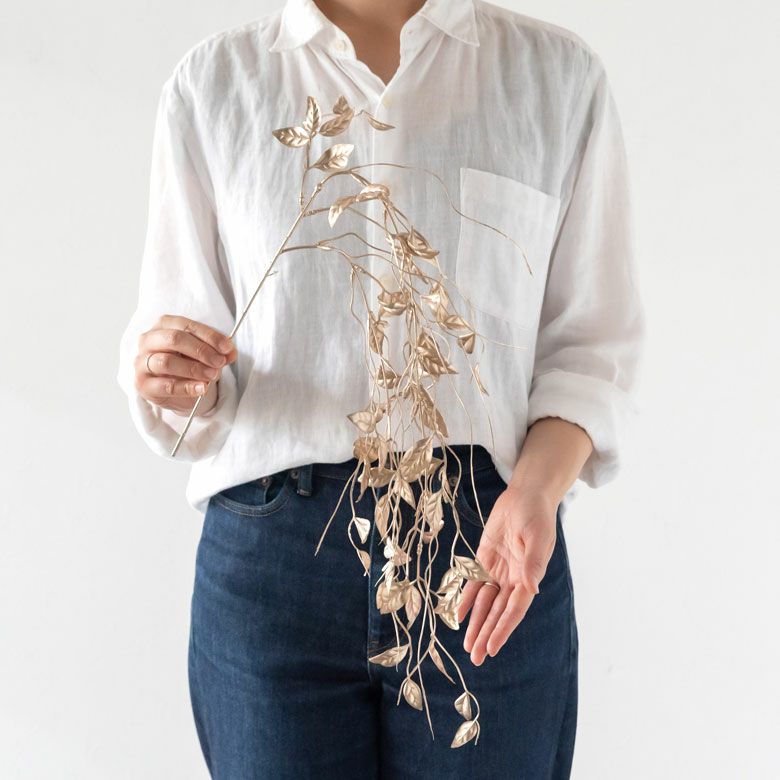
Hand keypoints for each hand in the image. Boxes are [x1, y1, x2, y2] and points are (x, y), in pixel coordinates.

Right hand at [134, 315, 235, 414]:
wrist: (176, 391)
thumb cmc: (188, 363)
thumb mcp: (205, 354)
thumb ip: (217, 351)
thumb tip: (230, 352)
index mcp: (164, 325)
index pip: (186, 325)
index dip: (209, 336)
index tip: (227, 347)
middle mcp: (149, 340)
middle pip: (174, 339)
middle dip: (201, 350)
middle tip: (220, 362)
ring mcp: (142, 363)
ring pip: (167, 362)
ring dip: (194, 369)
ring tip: (213, 375)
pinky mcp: (143, 385)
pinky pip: (166, 386)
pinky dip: (188, 387)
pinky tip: (203, 388)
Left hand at [457, 486, 557, 665]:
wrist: (525, 496)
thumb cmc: (536, 515)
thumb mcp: (537, 537)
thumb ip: (534, 563)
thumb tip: (532, 589)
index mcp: (528, 577)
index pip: (513, 610)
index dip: (502, 629)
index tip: (491, 648)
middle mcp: (513, 579)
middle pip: (497, 612)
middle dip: (487, 635)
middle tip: (476, 658)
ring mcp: (499, 570)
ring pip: (484, 603)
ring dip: (476, 624)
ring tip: (468, 647)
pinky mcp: (485, 560)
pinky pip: (474, 584)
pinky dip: (466, 600)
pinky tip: (458, 616)